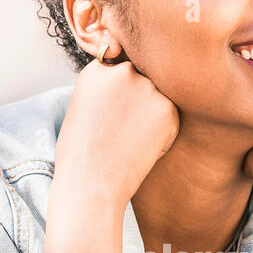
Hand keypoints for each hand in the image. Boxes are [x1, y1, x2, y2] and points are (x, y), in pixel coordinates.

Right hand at [55, 60, 180, 206]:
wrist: (90, 183)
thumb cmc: (81, 155)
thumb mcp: (83, 109)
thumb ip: (107, 90)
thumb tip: (132, 87)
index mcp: (98, 69)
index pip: (122, 71)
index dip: (121, 96)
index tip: (112, 116)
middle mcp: (123, 72)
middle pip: (143, 81)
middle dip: (139, 102)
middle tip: (122, 132)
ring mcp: (147, 88)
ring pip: (159, 100)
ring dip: (151, 118)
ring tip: (128, 142)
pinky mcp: (167, 109)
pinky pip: (171, 119)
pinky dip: (162, 136)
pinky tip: (141, 150)